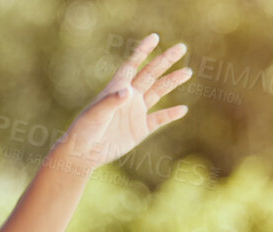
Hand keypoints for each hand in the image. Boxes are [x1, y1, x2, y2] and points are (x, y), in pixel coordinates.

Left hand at [57, 33, 191, 174]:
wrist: (84, 153)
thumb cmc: (85, 129)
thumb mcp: (97, 114)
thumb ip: (112, 101)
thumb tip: (128, 91)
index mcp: (117, 87)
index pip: (133, 64)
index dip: (143, 50)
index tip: (155, 37)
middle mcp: (129, 97)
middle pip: (150, 74)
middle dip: (165, 60)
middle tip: (181, 48)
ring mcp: (135, 112)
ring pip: (158, 92)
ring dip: (172, 82)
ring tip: (188, 72)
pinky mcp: (139, 129)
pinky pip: (159, 119)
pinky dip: (170, 114)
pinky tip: (183, 109)